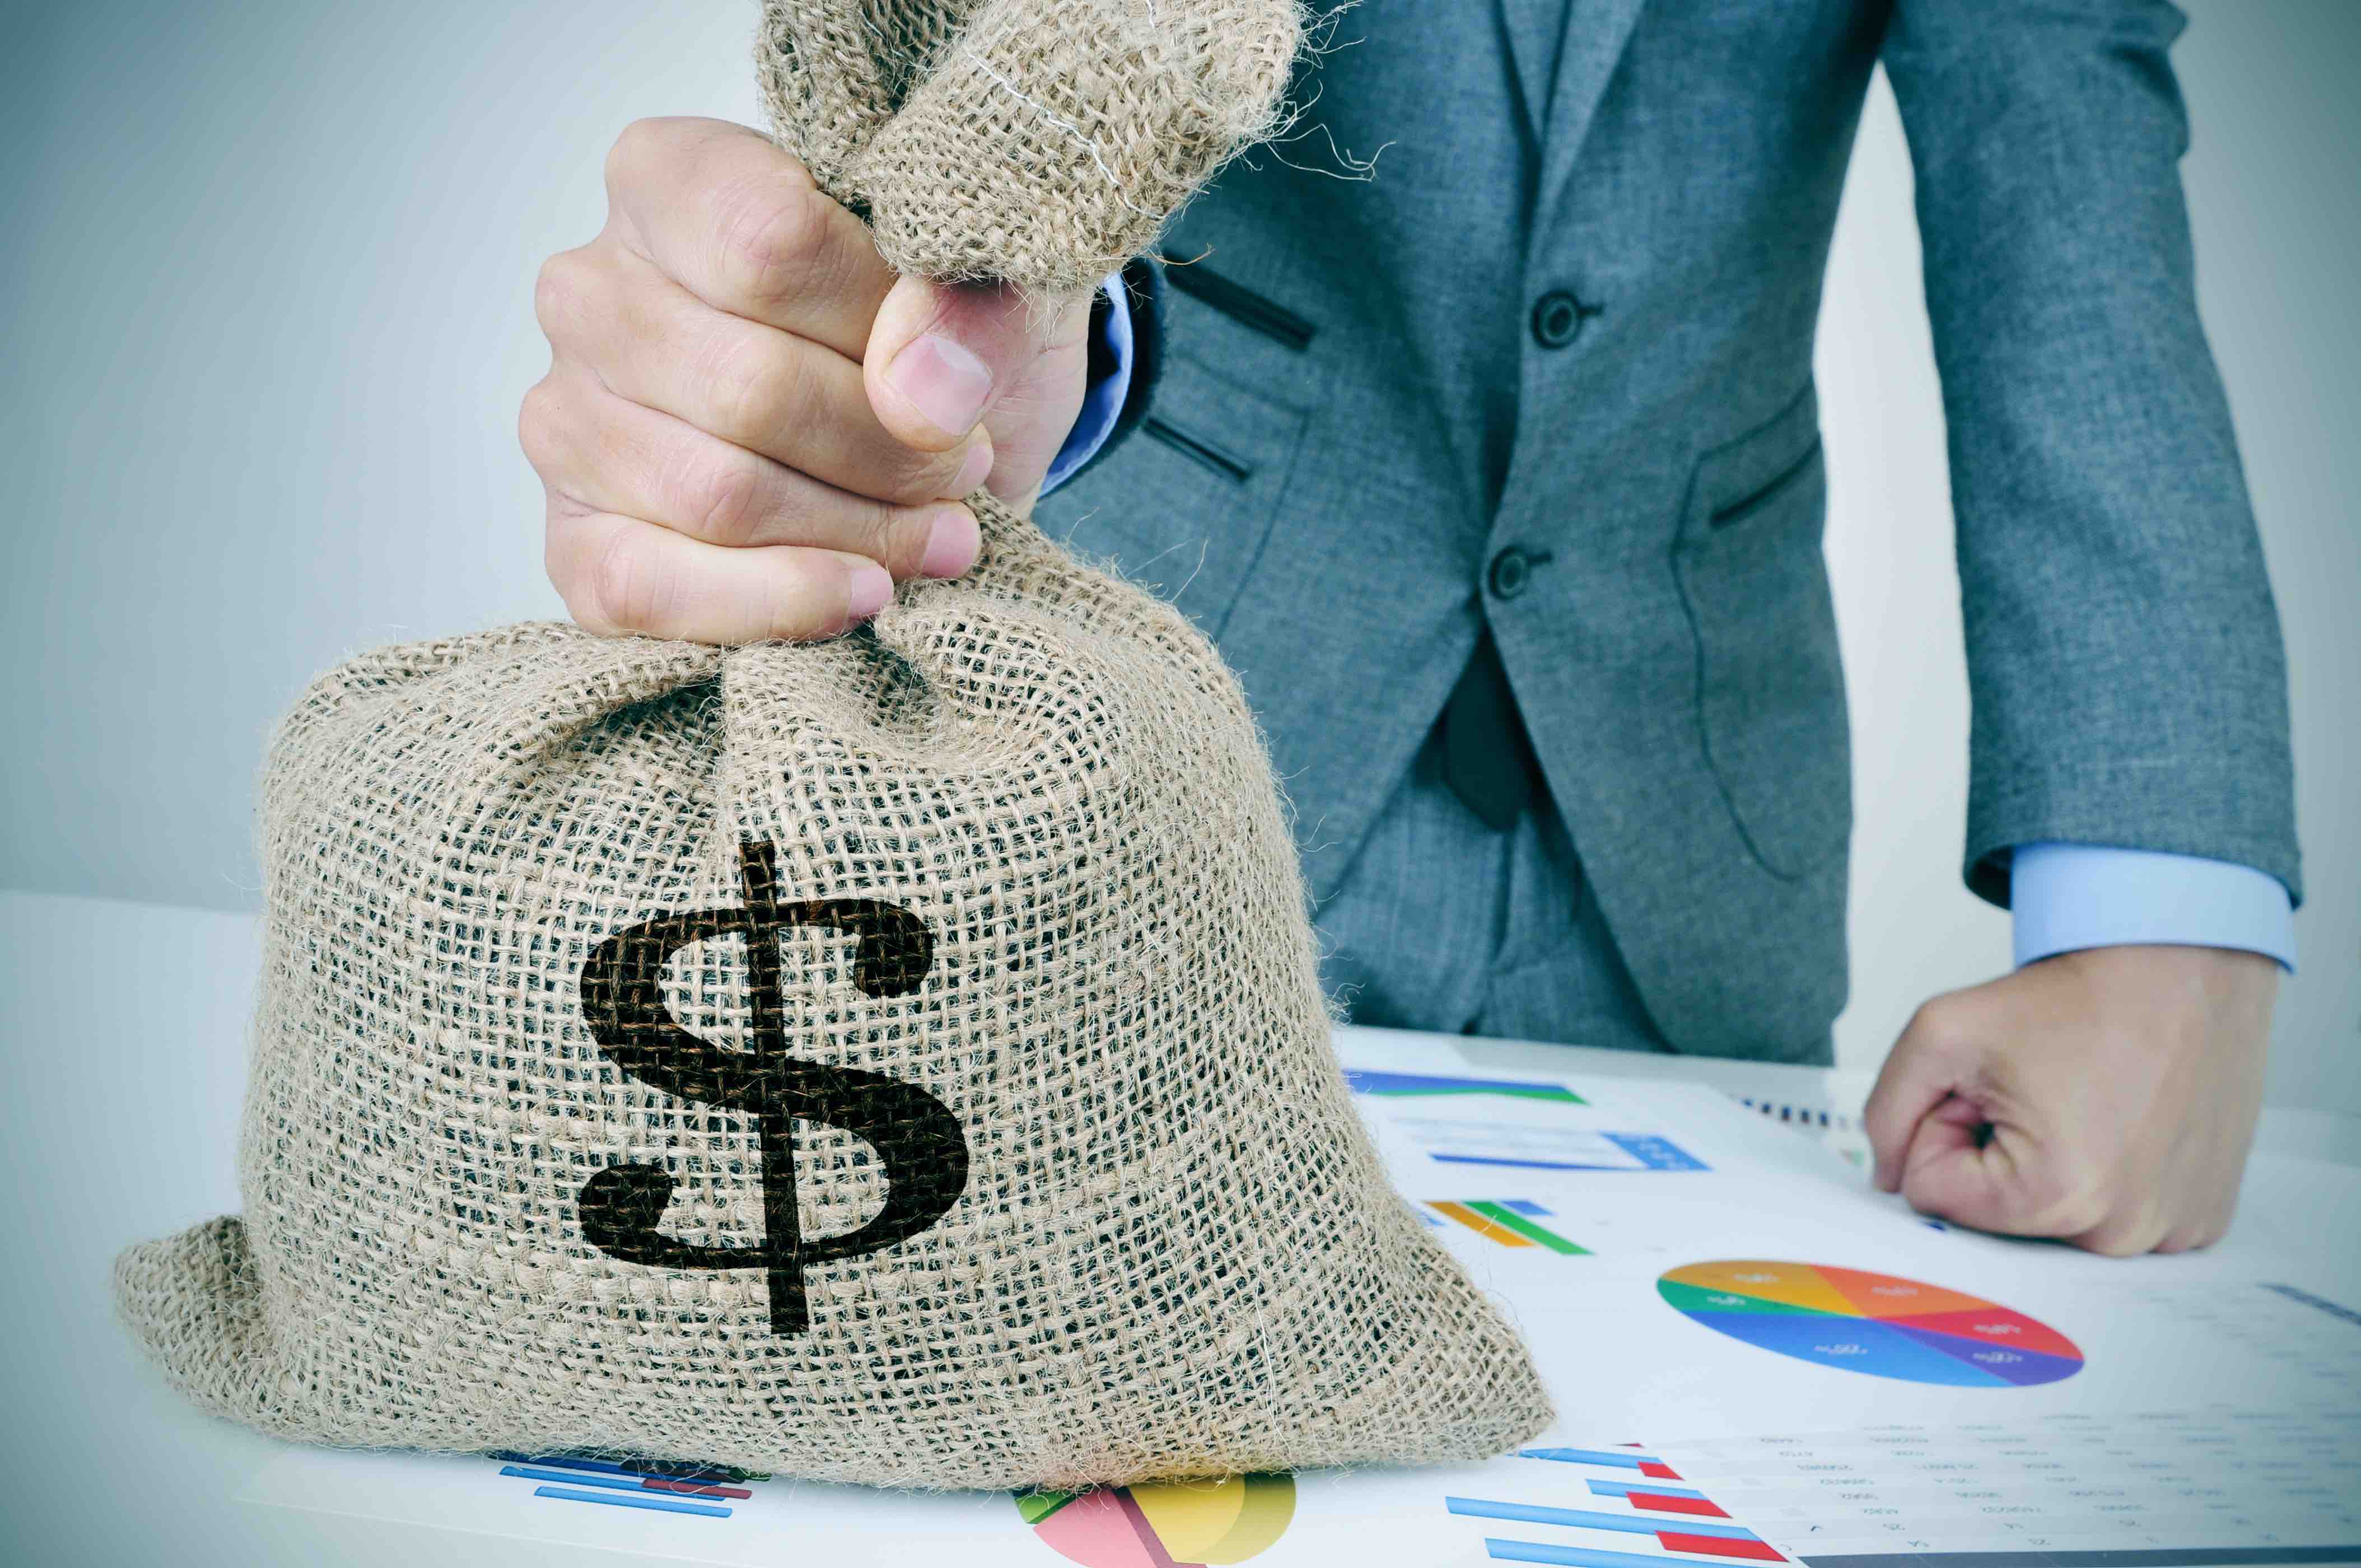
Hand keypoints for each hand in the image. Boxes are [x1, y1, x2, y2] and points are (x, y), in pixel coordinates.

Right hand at [521, 117, 1099, 642]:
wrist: (922, 442)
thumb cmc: (936, 342)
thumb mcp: (989, 292)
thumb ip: (970, 311)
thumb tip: (923, 391)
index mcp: (667, 179)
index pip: (770, 244)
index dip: (884, 329)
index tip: (958, 385)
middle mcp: (589, 292)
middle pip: (748, 387)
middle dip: (888, 453)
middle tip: (964, 474)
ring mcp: (565, 421)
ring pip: (716, 495)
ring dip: (858, 532)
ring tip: (941, 534)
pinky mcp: (575, 545)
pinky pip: (652, 590)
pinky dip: (780, 604)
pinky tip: (864, 594)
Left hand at [1863, 945, 2276, 1254]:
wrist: (2180, 969)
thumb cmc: (2077, 997)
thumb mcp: (1941, 1033)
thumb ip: (1886, 1112)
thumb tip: (1887, 1178)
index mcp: (2054, 1196)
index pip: (1932, 1191)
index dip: (1946, 1125)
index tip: (1992, 1088)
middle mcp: (2120, 1232)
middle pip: (1993, 1213)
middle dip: (1995, 1150)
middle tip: (2042, 1091)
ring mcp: (2169, 1232)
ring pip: (2050, 1217)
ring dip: (2050, 1164)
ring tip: (2088, 1103)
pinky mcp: (2200, 1220)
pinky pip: (2112, 1214)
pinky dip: (2104, 1173)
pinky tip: (2126, 1122)